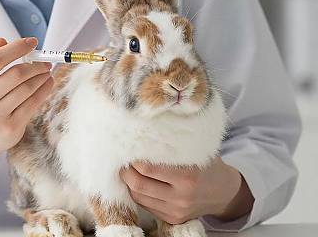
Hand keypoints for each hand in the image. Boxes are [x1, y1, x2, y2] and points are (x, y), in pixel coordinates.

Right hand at [0, 36, 53, 158]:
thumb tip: (2, 40)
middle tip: (45, 61)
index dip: (17, 47)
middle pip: (15, 74)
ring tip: (47, 71)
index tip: (32, 42)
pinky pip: (33, 104)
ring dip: (42, 77)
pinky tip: (47, 83)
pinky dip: (44, 90)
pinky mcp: (11, 128)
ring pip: (27, 89)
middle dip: (35, 65)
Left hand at [119, 156, 252, 224]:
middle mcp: (181, 196)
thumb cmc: (206, 164)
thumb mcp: (195, 149)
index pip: (148, 168)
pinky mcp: (173, 219)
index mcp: (187, 175)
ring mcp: (176, 210)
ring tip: (127, 168)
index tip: (127, 147)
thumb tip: (145, 127)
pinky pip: (146, 206)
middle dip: (125, 171)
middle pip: (138, 185)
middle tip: (122, 159)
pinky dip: (138, 193)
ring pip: (139, 197)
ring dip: (129, 182)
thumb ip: (173, 143)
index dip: (132, 158)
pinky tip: (139, 180)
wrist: (224, 192)